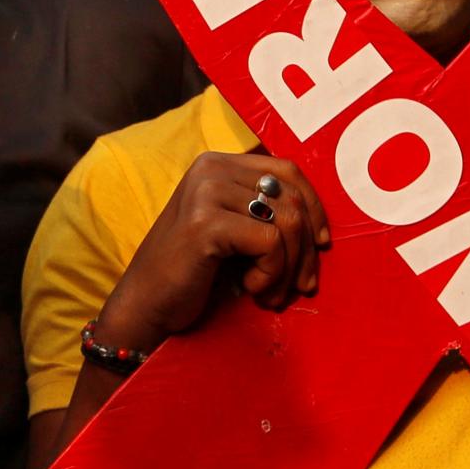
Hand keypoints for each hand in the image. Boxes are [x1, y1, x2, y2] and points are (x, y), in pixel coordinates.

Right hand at [92, 153, 329, 352]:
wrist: (148, 304)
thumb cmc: (193, 273)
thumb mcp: (233, 230)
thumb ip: (264, 211)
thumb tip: (320, 225)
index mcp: (217, 164)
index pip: (287, 170)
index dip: (314, 207)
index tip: (321, 244)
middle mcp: (211, 168)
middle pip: (292, 198)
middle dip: (307, 248)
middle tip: (302, 285)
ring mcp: (206, 192)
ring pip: (287, 222)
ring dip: (290, 268)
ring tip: (271, 293)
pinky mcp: (206, 223)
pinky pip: (271, 244)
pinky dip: (271, 274)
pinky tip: (250, 288)